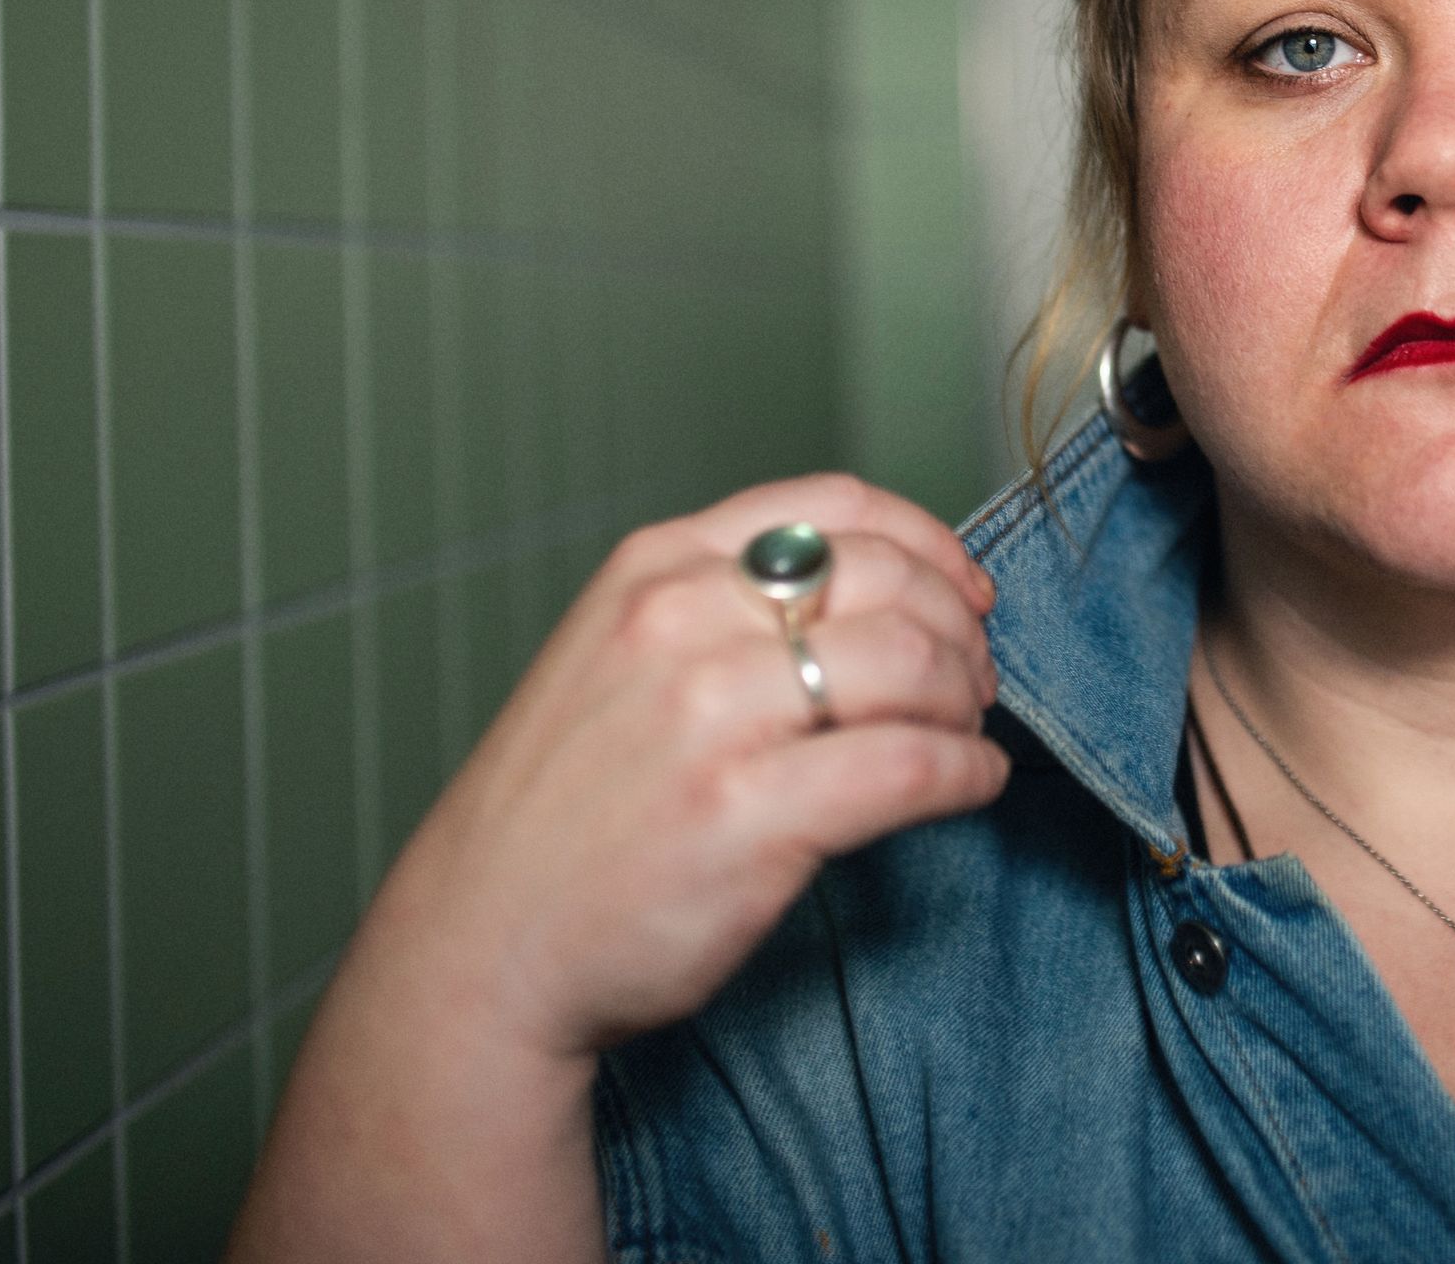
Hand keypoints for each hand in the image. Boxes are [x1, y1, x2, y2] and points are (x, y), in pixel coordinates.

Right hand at [385, 471, 1009, 1058]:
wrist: (481, 949)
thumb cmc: (563, 815)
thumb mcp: (617, 659)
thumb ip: (723, 611)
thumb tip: (879, 598)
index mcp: (655, 569)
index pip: (835, 506)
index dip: (928, 542)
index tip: (964, 590)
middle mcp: (680, 624)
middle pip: (890, 583)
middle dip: (958, 631)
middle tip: (973, 681)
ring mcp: (712, 719)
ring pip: (911, 663)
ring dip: (965, 702)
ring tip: (964, 736)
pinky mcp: (747, 816)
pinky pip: (911, 766)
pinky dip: (967, 772)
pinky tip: (970, 786)